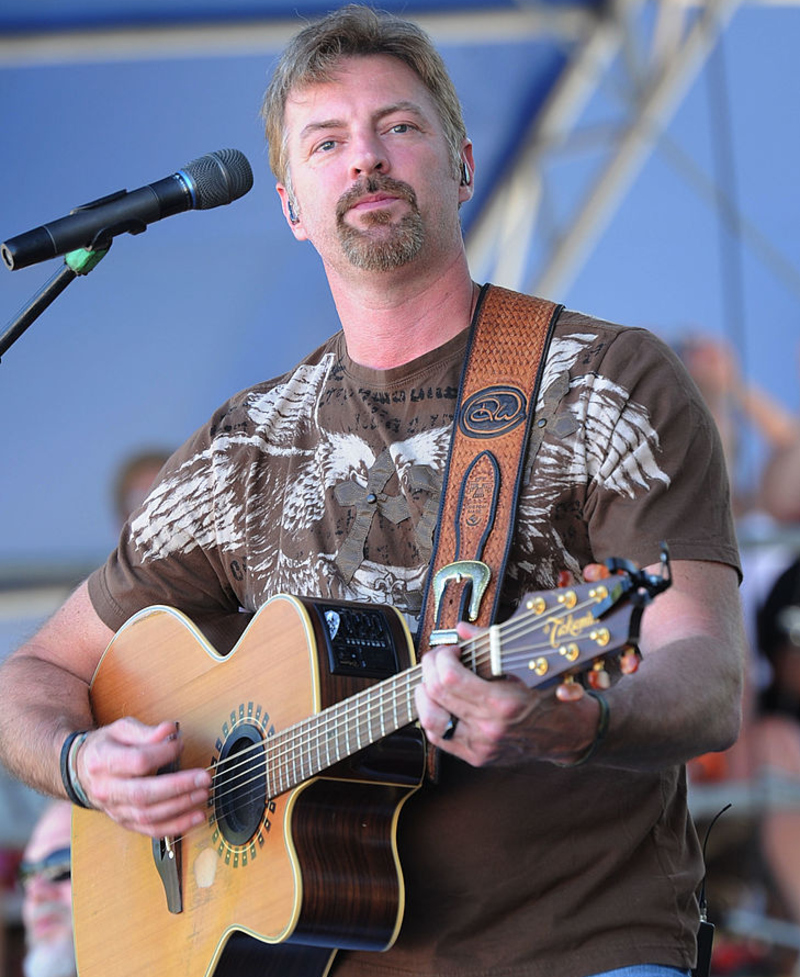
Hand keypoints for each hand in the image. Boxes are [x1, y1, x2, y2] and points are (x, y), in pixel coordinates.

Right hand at [75, 718, 210, 837]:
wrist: (81, 770)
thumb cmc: (106, 746)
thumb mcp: (121, 730)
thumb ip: (146, 731)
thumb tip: (170, 730)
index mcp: (102, 761)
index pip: (137, 762)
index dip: (163, 753)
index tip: (180, 744)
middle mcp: (105, 789)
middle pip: (143, 794)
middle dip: (178, 787)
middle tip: (203, 777)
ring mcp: (114, 809)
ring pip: (148, 815)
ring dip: (180, 807)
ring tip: (203, 794)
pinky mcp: (125, 822)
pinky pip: (151, 830)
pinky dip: (176, 826)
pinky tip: (196, 816)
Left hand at [415, 563, 610, 765]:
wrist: (570, 735)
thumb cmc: (554, 699)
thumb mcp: (529, 666)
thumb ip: (490, 644)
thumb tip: (463, 629)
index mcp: (503, 704)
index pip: (449, 679)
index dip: (442, 658)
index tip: (452, 650)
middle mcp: (488, 729)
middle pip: (436, 694)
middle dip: (431, 667)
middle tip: (441, 658)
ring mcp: (480, 746)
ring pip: (429, 719)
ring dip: (426, 693)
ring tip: (435, 679)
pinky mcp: (476, 757)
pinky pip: (439, 738)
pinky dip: (432, 715)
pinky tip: (439, 701)